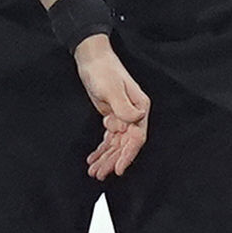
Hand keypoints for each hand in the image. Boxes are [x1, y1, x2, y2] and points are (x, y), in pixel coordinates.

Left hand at [74, 36, 148, 177]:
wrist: (92, 58)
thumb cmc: (103, 70)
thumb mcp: (112, 88)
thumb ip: (123, 107)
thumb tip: (133, 121)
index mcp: (139, 108)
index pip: (137, 137)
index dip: (128, 155)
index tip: (118, 169)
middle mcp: (134, 114)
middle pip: (125, 144)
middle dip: (112, 161)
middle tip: (99, 174)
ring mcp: (123, 117)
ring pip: (116, 144)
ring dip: (105, 158)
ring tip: (93, 171)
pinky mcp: (112, 117)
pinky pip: (108, 138)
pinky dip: (101, 149)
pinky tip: (93, 158)